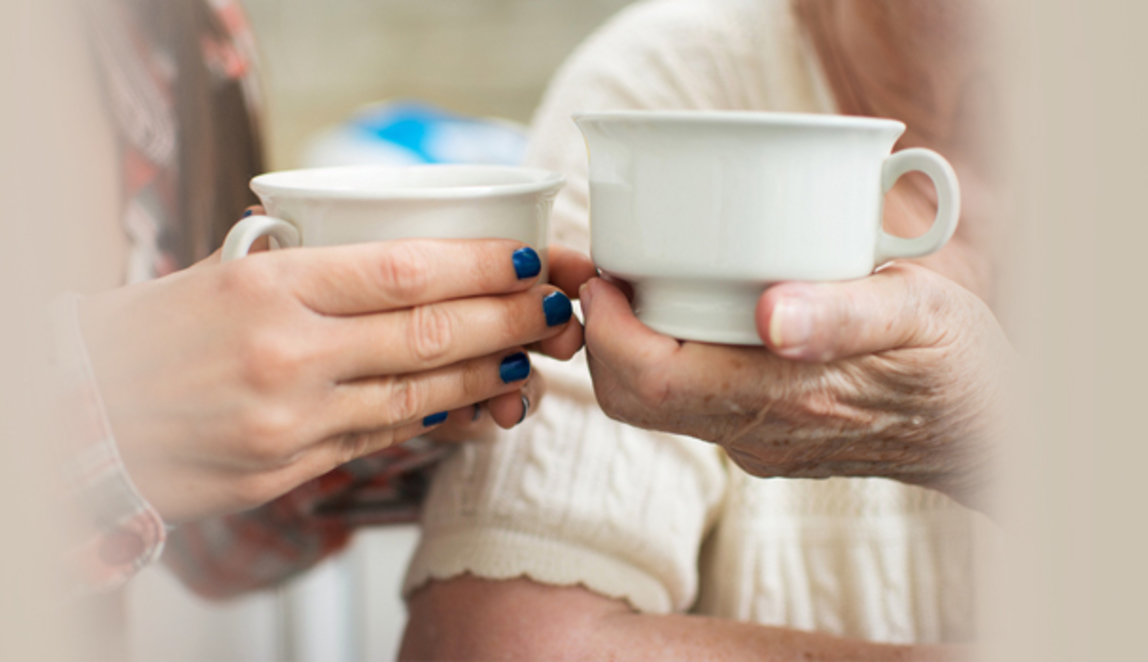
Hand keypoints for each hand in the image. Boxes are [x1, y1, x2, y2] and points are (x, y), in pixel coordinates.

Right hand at [80, 235, 583, 522]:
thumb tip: (415, 272)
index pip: (405, 269)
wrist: (84, 413)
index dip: (480, 265)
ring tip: (531, 362)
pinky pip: (383, 442)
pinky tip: (476, 410)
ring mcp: (290, 418)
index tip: (525, 258)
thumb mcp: (230, 275)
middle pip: (430, 333)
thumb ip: (317, 274)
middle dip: (509, 321)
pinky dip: (438, 423)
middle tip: (553, 311)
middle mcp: (287, 351)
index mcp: (272, 285)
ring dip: (489, 378)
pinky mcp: (288, 467)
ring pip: (419, 395)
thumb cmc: (156, 332)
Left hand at [580, 263, 1012, 510]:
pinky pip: (691, 405)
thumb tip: (770, 313)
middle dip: (603, 340)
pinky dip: (668, 360)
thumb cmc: (957, 365)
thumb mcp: (917, 313)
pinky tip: (689, 313)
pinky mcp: (765, 439)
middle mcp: (756, 432)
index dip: (608, 330)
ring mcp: (757, 443)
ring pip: (658, 406)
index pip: (650, 382)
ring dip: (629, 349)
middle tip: (605, 274)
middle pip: (634, 401)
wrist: (988, 436)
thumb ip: (841, 314)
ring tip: (635, 283)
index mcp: (782, 397)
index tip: (604, 275)